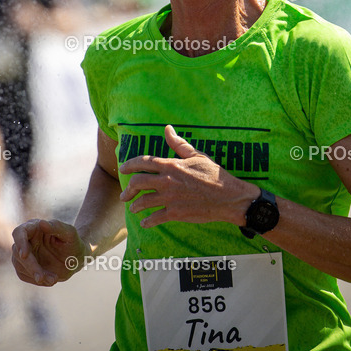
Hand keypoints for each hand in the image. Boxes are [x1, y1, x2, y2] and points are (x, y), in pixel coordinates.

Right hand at [11, 218, 85, 286]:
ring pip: (20, 266)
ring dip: (35, 275)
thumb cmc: (73, 242)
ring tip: (53, 279)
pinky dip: (36, 280)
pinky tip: (50, 280)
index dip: (20, 242)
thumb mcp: (70, 233)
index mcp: (34, 228)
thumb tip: (41, 223)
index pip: (19, 232)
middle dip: (30, 266)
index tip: (24, 255)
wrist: (76, 258)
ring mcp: (25, 254)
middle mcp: (26, 240)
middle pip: (18, 253)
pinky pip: (24, 275)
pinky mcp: (25, 267)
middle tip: (42, 278)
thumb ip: (57, 227)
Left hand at [119, 125, 258, 227]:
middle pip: (137, 183)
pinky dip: (147, 221)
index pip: (143, 162)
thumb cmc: (214, 175)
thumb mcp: (197, 155)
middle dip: (128, 189)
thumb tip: (167, 129)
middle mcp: (166, 181)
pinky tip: (144, 222)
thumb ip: (179, 144)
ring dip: (135, 206)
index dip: (129, 164)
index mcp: (171, 165)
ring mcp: (169, 199)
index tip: (122, 168)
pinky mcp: (175, 214)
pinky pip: (155, 218)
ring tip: (133, 208)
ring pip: (143, 202)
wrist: (228, 197)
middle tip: (124, 195)